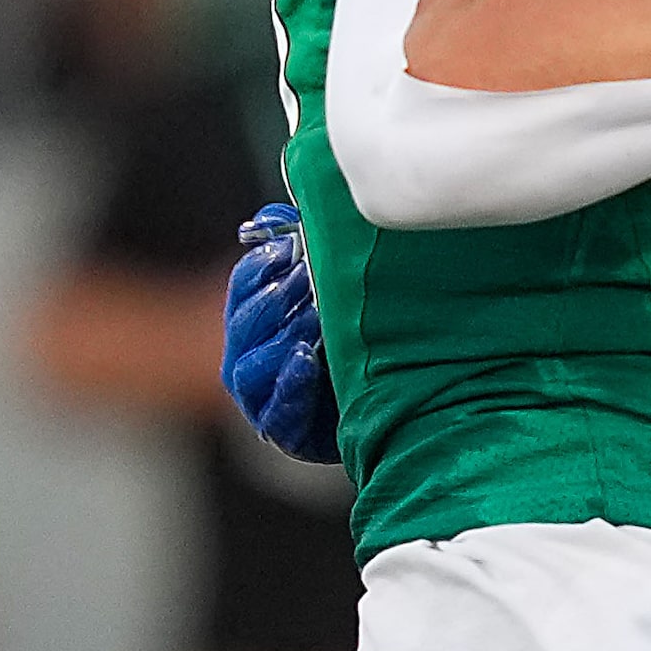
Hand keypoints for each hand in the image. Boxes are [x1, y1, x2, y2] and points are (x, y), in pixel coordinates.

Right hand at [222, 203, 339, 464]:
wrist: (405, 411)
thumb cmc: (364, 343)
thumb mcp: (338, 295)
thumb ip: (306, 255)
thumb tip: (274, 216)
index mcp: (260, 323)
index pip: (246, 287)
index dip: (262, 267)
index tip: (288, 247)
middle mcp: (252, 362)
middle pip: (246, 324)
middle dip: (273, 297)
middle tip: (305, 274)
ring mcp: (265, 402)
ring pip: (251, 367)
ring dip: (280, 336)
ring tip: (310, 315)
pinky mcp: (289, 434)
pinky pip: (277, 410)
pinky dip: (289, 382)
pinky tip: (305, 358)